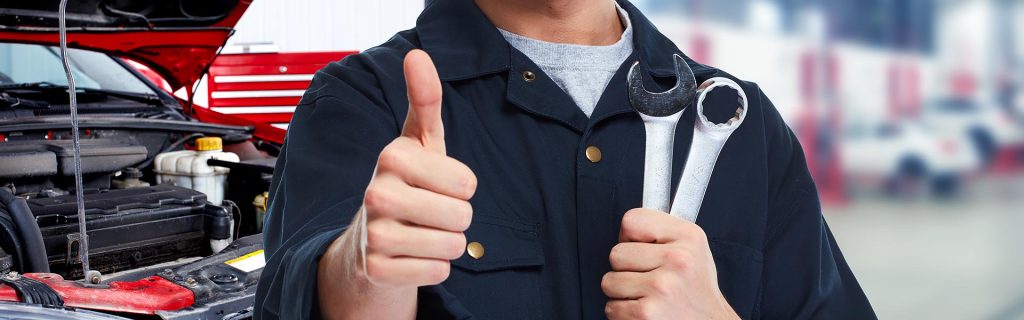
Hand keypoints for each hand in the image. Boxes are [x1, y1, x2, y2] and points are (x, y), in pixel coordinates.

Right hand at [318, 49, 476, 318]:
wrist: (368, 243)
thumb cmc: (406, 185)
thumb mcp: (420, 142)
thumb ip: (426, 100)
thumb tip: (418, 55)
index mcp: (392, 156)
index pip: (467, 182)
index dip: (462, 187)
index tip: (438, 183)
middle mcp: (377, 192)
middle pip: (462, 215)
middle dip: (457, 218)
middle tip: (430, 212)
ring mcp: (374, 233)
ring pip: (452, 245)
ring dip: (446, 244)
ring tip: (422, 233)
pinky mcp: (376, 269)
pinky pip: (438, 271)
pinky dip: (433, 268)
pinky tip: (412, 256)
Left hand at [602, 209, 738, 319]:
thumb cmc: (696, 290)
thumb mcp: (692, 248)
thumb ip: (662, 231)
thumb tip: (628, 224)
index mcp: (688, 237)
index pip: (632, 221)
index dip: (630, 237)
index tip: (641, 248)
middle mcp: (678, 260)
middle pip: (616, 253)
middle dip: (625, 268)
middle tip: (648, 277)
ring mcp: (661, 287)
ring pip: (609, 281)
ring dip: (622, 292)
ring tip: (647, 295)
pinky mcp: (647, 314)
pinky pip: (612, 307)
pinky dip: (623, 313)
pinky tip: (645, 311)